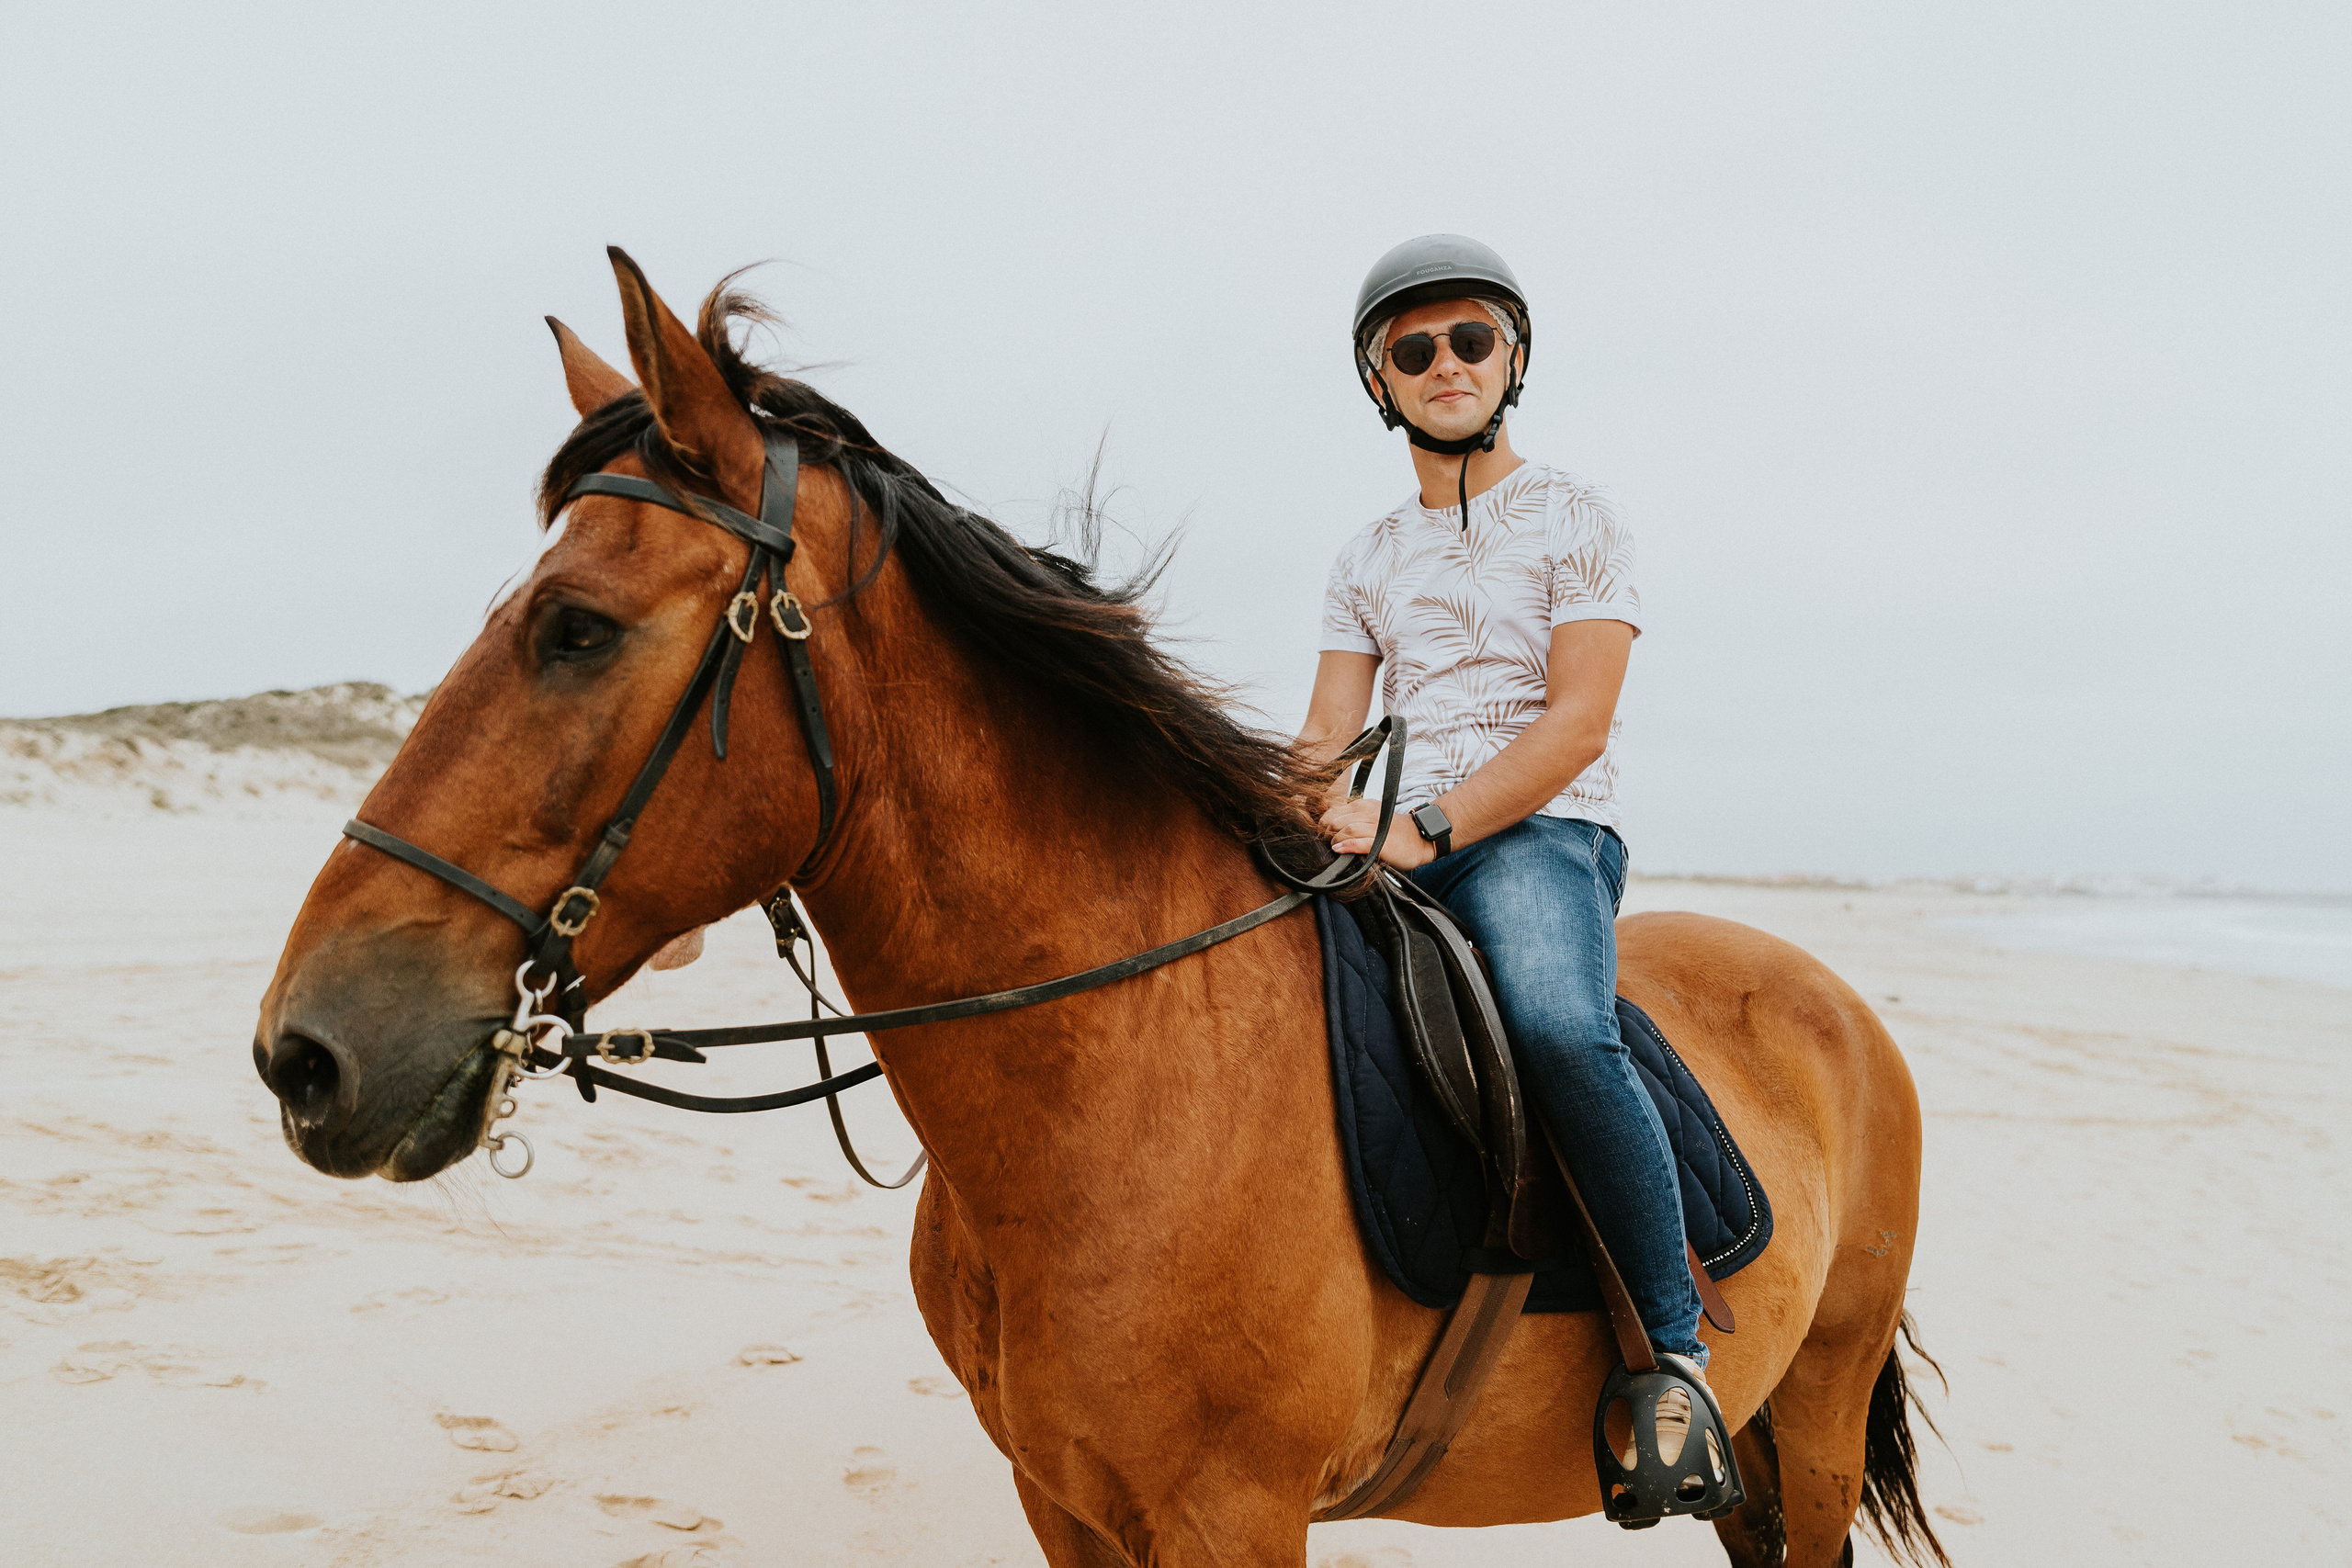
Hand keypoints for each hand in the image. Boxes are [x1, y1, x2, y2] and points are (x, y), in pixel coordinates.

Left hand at [1320, 798, 1434, 871]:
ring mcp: (1376, 828)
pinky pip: (1359, 842)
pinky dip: (1346, 846)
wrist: (1420, 839)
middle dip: (1326, 834)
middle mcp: (1368, 813)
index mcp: (1363, 806)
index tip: (1323, 834)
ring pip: (1346, 829)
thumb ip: (1350, 816)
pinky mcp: (1381, 843)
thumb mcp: (1370, 816)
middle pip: (1336, 820)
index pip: (1332, 811)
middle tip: (1326, 844)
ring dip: (1334, 840)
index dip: (1323, 824)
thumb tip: (1327, 815)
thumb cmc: (1393, 831)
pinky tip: (1339, 850)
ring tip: (1333, 847)